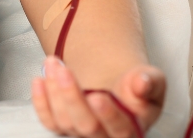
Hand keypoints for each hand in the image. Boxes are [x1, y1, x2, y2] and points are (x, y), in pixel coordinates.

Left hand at [32, 56, 165, 136]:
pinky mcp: (65, 127)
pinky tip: (39, 80)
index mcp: (131, 131)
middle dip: (72, 96)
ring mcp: (82, 134)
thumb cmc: (138, 88)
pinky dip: (40, 101)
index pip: (120, 130)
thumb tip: (142, 83)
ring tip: (53, 63)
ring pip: (65, 122)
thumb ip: (151, 82)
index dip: (108, 115)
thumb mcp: (153, 81)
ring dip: (54, 91)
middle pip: (86, 126)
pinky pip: (49, 121)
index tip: (98, 95)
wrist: (122, 89)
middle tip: (63, 70)